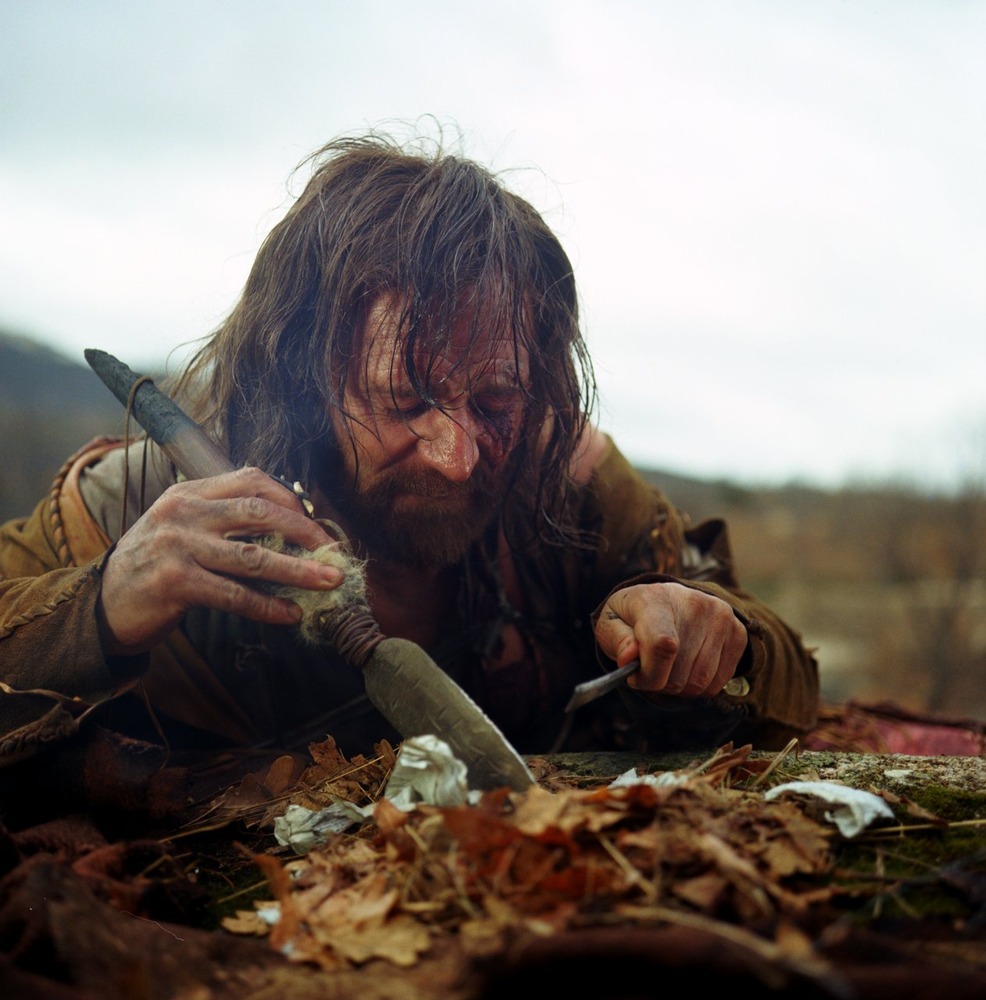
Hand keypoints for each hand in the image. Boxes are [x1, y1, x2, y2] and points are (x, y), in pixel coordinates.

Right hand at [97, 467, 342, 655]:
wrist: (102, 604)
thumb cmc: (155, 564)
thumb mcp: (183, 526)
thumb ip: (224, 518)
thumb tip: (290, 526)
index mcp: (189, 492)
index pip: (250, 479)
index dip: (290, 497)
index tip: (315, 520)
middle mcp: (183, 512)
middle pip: (259, 512)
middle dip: (304, 531)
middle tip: (333, 550)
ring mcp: (178, 547)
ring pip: (254, 556)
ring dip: (299, 570)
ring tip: (329, 581)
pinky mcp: (176, 584)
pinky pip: (235, 594)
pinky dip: (268, 605)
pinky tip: (291, 613)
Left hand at [593, 582, 747, 697]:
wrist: (666, 599)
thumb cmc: (634, 615)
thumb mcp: (611, 623)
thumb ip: (617, 641)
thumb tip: (630, 658)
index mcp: (656, 599)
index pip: (662, 646)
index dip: (649, 674)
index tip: (635, 676)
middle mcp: (695, 605)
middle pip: (680, 674)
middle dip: (659, 683)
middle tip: (650, 670)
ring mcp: (720, 618)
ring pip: (700, 683)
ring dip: (680, 688)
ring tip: (668, 668)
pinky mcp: (737, 633)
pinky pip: (718, 683)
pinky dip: (700, 686)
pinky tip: (687, 667)